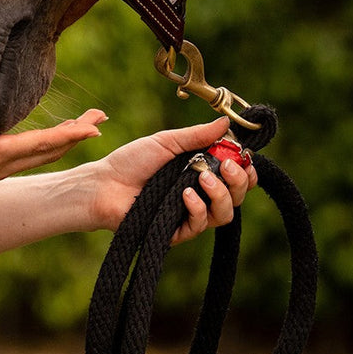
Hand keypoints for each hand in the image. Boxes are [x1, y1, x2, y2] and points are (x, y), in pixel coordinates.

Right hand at [0, 108, 106, 186]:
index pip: (40, 144)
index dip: (68, 135)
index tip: (93, 127)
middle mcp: (2, 166)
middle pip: (50, 151)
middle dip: (77, 135)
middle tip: (102, 118)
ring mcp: (0, 168)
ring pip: (44, 155)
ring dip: (68, 140)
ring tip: (90, 124)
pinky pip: (34, 156)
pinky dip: (52, 144)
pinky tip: (60, 134)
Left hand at [87, 116, 256, 243]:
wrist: (105, 183)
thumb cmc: (133, 160)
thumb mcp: (167, 142)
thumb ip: (198, 135)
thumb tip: (226, 122)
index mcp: (200, 172)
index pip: (236, 177)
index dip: (246, 171)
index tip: (243, 157)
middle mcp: (200, 195)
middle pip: (236, 196)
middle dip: (238, 181)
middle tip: (226, 166)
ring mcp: (190, 214)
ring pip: (224, 214)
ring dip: (220, 195)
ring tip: (203, 179)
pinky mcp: (177, 231)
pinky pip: (199, 226)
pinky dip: (197, 209)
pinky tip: (185, 196)